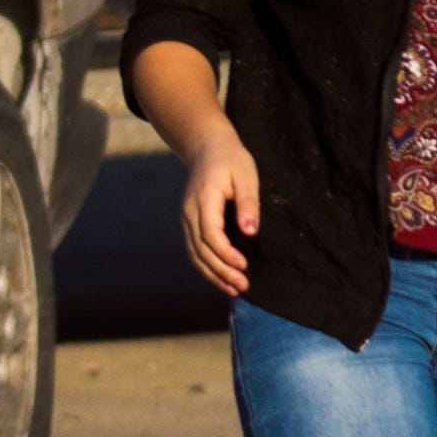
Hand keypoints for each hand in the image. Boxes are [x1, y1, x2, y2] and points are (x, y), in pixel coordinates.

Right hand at [173, 131, 262, 300]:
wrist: (207, 147)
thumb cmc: (231, 159)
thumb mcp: (246, 175)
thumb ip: (248, 203)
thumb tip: (250, 232)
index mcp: (204, 198)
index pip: (210, 234)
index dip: (225, 254)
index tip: (243, 266)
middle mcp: (189, 212)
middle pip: (201, 249)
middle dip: (221, 271)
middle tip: (242, 287)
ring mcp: (186, 218)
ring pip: (194, 254)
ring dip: (212, 274)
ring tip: (233, 290)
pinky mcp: (189, 222)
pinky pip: (194, 249)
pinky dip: (206, 266)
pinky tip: (221, 278)